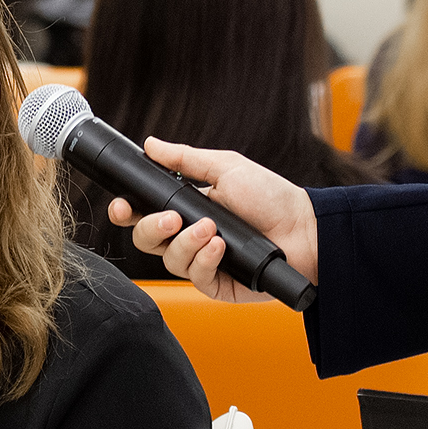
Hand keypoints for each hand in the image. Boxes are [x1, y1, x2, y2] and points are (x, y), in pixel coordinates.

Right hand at [106, 138, 316, 301]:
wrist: (305, 229)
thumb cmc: (271, 197)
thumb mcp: (226, 168)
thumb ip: (185, 159)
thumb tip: (150, 144)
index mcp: (186, 208)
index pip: (143, 213)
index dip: (126, 212)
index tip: (122, 206)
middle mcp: (189, 237)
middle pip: (146, 240)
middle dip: (152, 229)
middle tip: (173, 219)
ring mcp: (202, 262)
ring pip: (169, 260)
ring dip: (187, 243)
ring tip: (212, 230)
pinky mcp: (217, 284)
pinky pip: (196, 278)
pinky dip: (205, 260)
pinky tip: (220, 247)